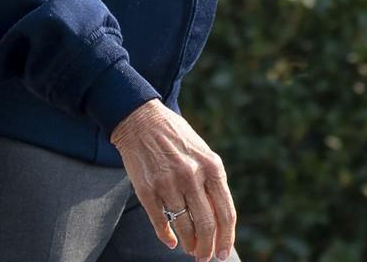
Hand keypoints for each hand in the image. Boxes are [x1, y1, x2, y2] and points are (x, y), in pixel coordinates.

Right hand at [110, 99, 235, 261]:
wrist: (140, 119)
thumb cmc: (176, 138)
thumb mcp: (202, 153)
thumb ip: (212, 182)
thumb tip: (219, 221)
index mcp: (211, 166)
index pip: (225, 213)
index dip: (226, 238)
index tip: (223, 253)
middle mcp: (192, 175)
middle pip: (206, 225)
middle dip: (207, 248)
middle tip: (204, 257)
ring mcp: (168, 183)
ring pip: (184, 226)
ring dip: (189, 243)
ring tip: (190, 249)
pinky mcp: (147, 189)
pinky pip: (160, 221)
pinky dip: (167, 236)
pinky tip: (171, 242)